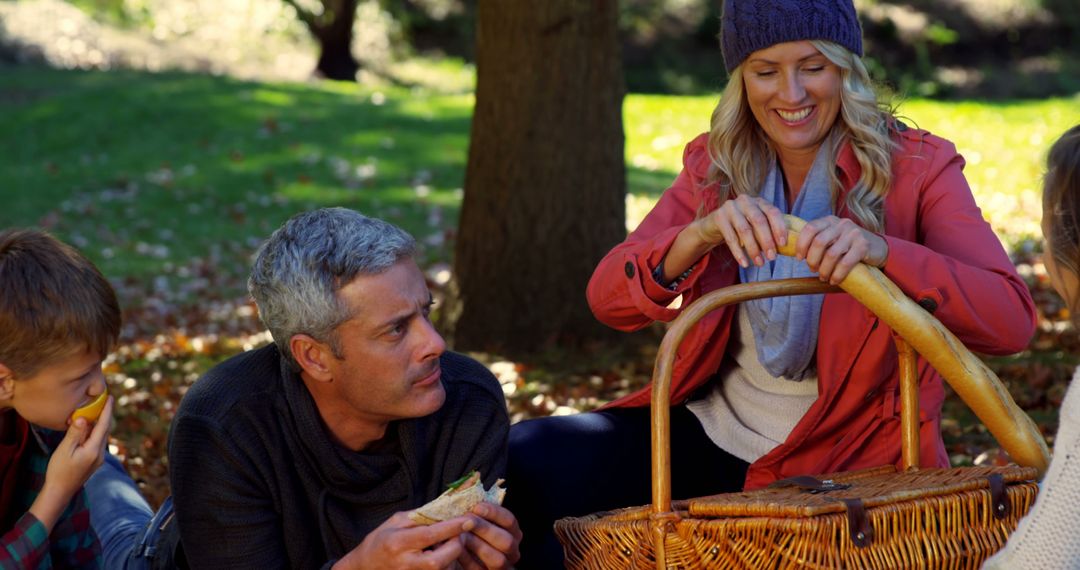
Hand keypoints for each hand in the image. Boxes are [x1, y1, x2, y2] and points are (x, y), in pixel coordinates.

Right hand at [32, 396, 113, 530]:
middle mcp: (100, 453)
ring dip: (100, 423)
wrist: (60, 492)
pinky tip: (89, 428)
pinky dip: (95, 432)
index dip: (107, 410)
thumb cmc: (59, 471)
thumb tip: (83, 418)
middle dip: (106, 415)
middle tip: (106, 400)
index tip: (110, 398)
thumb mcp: (65, 450)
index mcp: (94, 449)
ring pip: (102, 436)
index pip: (103, 425)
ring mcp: (98, 458)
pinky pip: (97, 442)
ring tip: (97, 410)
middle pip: (105, 430)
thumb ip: (75, 434)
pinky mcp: (94, 461)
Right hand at [335, 511, 472, 569]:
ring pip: (444, 569)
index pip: (430, 535)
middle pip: (441, 559)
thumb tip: (448, 508)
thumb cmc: (381, 540)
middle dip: (456, 544)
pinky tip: (439, 552)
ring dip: (452, 554)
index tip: (468, 519)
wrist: (365, 566)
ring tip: (444, 543)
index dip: (452, 527)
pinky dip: (446, 563)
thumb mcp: (397, 521)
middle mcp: (405, 563)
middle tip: (459, 532)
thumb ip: (422, 516)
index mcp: (398, 543)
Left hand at [456, 503, 521, 569]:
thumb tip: (470, 481)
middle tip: (466, 521)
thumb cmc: (467, 530)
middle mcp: (512, 549)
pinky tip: (456, 550)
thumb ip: (473, 499)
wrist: (455, 553)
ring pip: (498, 559)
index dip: (494, 513)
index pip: (510, 520)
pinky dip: (468, 560)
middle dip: (485, 529)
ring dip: (478, 546)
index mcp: (512, 532)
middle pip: (506, 540)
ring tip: (460, 536)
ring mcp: (503, 565)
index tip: (477, 507)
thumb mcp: (473, 514)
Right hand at [693, 194, 787, 267]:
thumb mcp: (756, 225)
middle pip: (759, 221)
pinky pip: (730, 237)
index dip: (779, 228)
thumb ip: (770, 230)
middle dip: (767, 241)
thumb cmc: (741, 228)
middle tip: (772, 258)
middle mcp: (745, 200)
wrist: (713, 226)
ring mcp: (730, 207)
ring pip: (745, 230)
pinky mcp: (718, 216)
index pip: (773, 212)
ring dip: (753, 249)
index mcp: (759, 201)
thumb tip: (791, 246)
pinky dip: (738, 253)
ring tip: (759, 263)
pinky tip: (744, 263)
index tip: (783, 244)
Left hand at [795, 216, 887, 284]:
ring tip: (823, 277)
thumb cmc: (848, 246)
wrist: (878, 248)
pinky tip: (834, 280)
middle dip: (812, 260)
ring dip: (824, 270)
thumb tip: (799, 256)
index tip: (799, 258)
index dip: (801, 244)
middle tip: (813, 270)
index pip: (809, 228)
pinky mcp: (863, 245)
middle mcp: (841, 224)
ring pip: (831, 254)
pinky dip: (837, 275)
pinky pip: (845, 263)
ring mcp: (853, 233)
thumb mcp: (833, 238)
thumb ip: (819, 241)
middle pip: (819, 242)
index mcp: (830, 221)